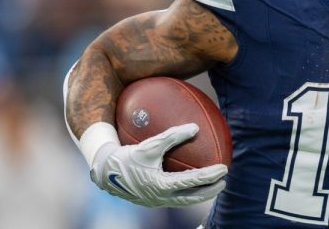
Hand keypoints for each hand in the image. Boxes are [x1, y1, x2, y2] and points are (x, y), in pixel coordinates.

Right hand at [89, 123, 227, 206]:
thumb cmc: (126, 157)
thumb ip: (172, 136)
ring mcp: (156, 201)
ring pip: (183, 201)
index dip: (210, 176)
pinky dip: (186, 191)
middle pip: (192, 198)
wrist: (104, 172)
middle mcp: (160, 197)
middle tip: (223, 181)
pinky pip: (174, 197)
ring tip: (212, 185)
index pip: (192, 182)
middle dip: (210, 191)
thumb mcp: (149, 145)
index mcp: (160, 186)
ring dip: (199, 194)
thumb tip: (195, 127)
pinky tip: (190, 181)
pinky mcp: (152, 200)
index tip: (224, 168)